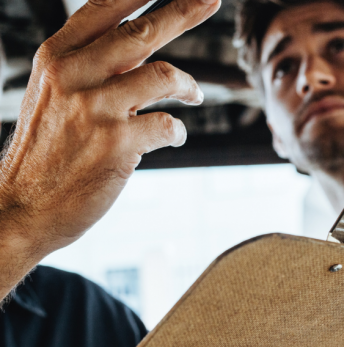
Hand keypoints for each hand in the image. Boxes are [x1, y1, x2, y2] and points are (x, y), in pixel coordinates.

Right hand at [0, 0, 219, 299]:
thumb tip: (138, 53)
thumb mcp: (53, 97)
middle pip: (142, 32)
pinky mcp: (118, 145)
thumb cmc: (45, 153)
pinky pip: (167, 125)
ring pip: (163, 76)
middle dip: (183, 12)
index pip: (103, 9)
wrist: (24, 206)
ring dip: (188, 86)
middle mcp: (75, 75)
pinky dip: (178, 131)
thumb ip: (90, 70)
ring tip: (195, 95)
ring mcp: (97, 109)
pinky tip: (174, 137)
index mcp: (57, 58)